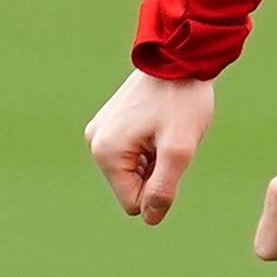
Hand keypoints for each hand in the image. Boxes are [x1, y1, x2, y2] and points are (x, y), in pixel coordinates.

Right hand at [88, 69, 216, 223]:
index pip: (133, 203)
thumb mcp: (179, 150)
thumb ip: (164, 189)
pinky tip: (158, 125)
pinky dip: (149, 148)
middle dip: (155, 173)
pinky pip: (130, 155)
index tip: (171, 157)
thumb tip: (150, 218)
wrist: (180, 57)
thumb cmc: (182, 101)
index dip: (160, 189)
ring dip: (154, 160)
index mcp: (106, 152)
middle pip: (130, 188)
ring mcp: (100, 132)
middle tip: (169, 141)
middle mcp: (95, 143)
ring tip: (165, 131)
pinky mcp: (109, 124)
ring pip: (132, 173)